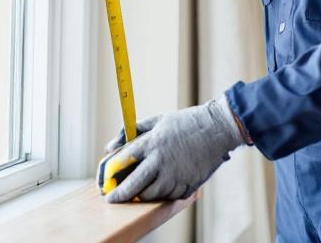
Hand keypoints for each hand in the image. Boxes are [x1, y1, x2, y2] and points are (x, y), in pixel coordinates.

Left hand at [103, 96, 245, 202]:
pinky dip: (162, 192)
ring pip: (150, 194)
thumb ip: (131, 132)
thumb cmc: (185, 123)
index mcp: (151, 143)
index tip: (104, 182)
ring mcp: (175, 176)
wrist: (216, 130)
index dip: (110, 174)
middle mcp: (161, 161)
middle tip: (112, 199)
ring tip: (138, 190)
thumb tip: (109, 147)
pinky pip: (168, 195)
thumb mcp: (157, 120)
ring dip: (141, 194)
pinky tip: (162, 184)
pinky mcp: (186, 185)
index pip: (123, 162)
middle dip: (120, 195)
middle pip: (133, 185)